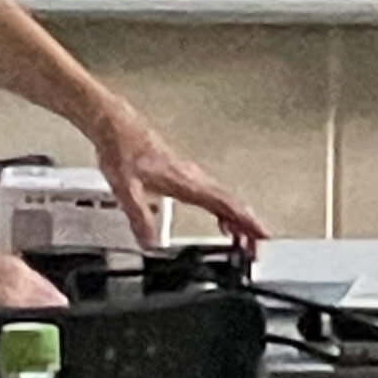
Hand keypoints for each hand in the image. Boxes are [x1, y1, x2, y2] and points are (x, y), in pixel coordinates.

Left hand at [91, 105, 268, 248]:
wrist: (117, 127)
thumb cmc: (123, 150)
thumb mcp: (126, 190)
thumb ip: (139, 218)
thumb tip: (149, 245)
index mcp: (186, 181)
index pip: (224, 204)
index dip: (245, 220)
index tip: (261, 234)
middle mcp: (193, 177)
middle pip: (230, 203)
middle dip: (246, 227)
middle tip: (255, 250)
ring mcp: (190, 174)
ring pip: (222, 199)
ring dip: (236, 219)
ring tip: (242, 242)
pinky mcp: (183, 174)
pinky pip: (211, 194)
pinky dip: (222, 210)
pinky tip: (220, 220)